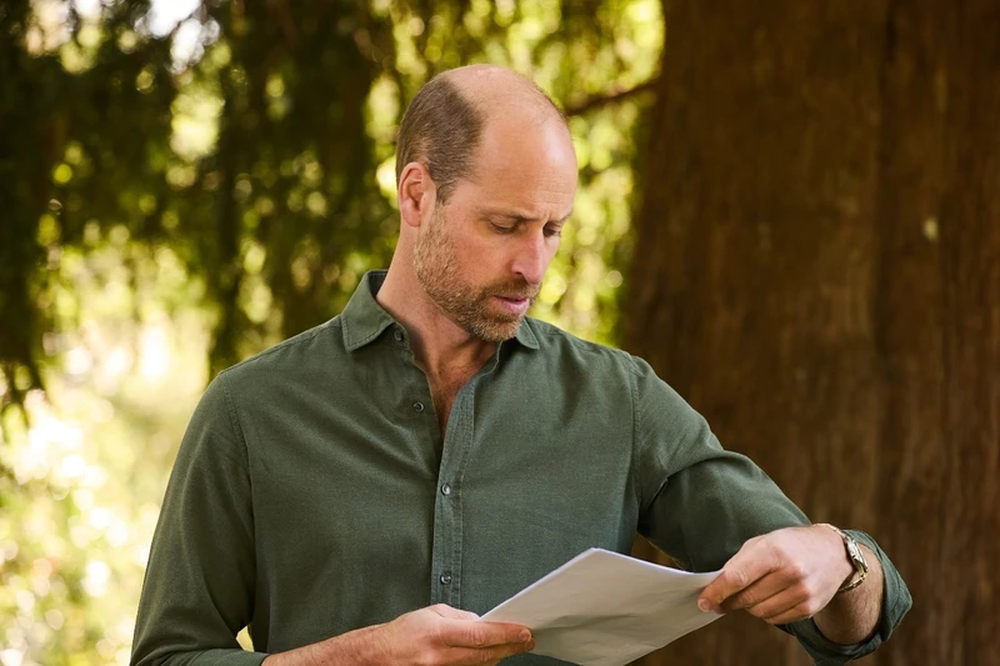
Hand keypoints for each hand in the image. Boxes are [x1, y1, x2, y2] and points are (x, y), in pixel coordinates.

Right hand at [372, 604, 534, 664]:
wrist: (376, 658)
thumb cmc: (401, 635)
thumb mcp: (431, 614)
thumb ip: (459, 618)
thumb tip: (482, 623)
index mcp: (437, 634)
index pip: (480, 634)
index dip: (505, 634)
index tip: (523, 631)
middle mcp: (440, 657)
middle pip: (484, 655)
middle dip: (510, 647)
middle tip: (527, 640)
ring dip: (497, 657)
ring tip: (509, 647)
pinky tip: (488, 658)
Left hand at [697, 524, 853, 624]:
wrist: (833, 553)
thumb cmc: (790, 544)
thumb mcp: (763, 541)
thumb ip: (740, 562)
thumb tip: (716, 587)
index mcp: (774, 550)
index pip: (737, 577)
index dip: (717, 592)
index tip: (703, 601)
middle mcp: (790, 572)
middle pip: (746, 597)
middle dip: (729, 601)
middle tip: (720, 601)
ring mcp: (802, 591)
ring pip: (759, 612)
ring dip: (748, 607)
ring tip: (750, 594)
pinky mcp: (810, 607)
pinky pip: (775, 619)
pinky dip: (765, 612)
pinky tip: (768, 599)